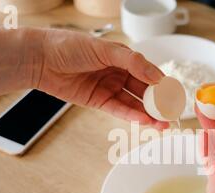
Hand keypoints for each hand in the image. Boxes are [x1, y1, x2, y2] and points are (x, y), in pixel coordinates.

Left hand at [34, 29, 167, 129]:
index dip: (161, 86)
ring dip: (148, 114)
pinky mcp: (98, 101)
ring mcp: (109, 88)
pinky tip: (144, 121)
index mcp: (123, 58)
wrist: (41, 59)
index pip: (148, 73)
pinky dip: (131, 116)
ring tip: (162, 124)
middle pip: (143, 91)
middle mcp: (118, 73)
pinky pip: (118, 110)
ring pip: (133, 103)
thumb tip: (157, 76)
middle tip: (170, 116)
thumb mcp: (105, 50)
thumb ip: (133, 62)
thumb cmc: (70, 46)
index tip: (173, 97)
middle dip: (157, 104)